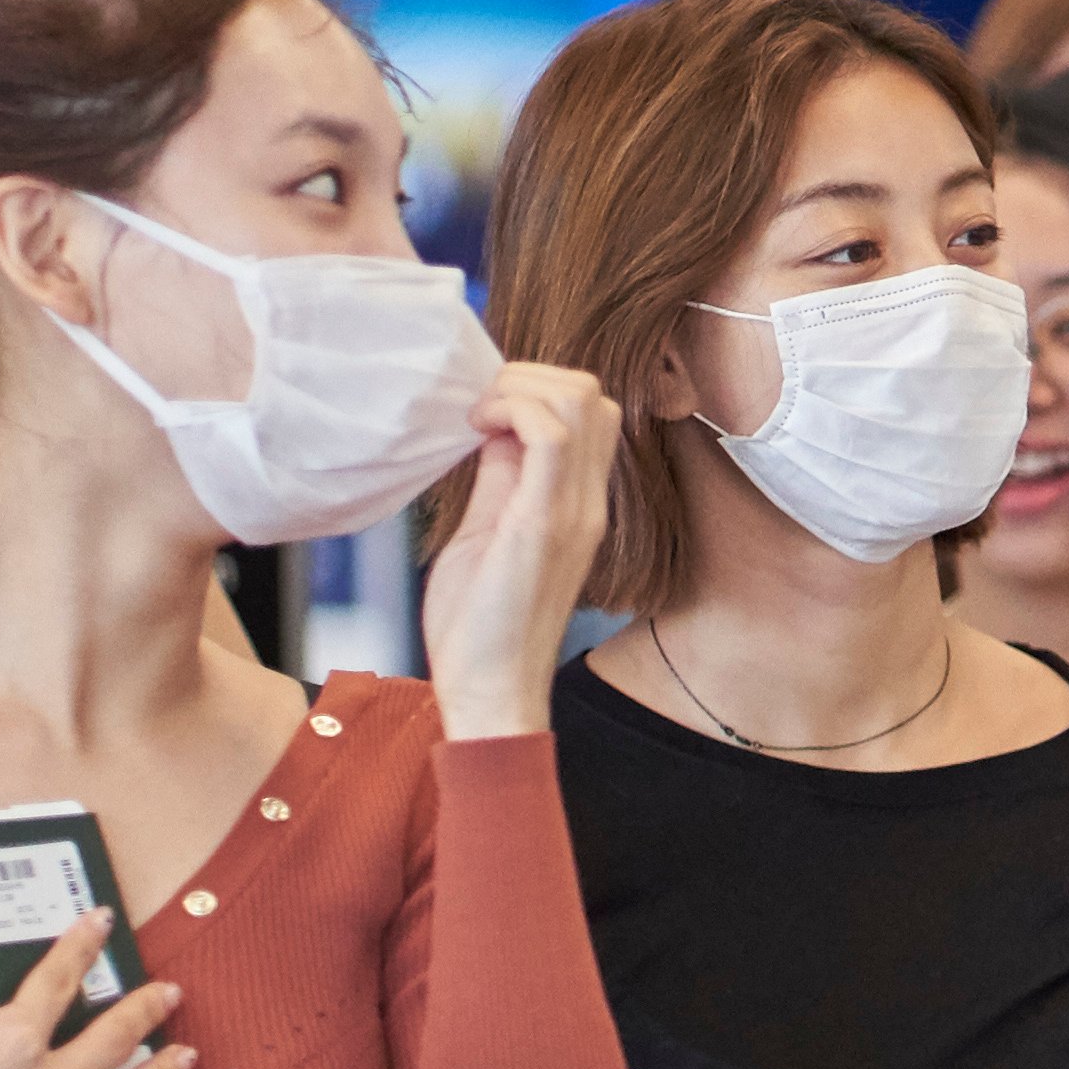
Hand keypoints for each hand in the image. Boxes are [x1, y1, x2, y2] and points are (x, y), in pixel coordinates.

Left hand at [421, 360, 619, 740]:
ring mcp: (575, 512)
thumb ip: (499, 480)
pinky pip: (550, 435)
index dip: (532, 389)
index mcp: (578, 505)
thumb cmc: (478, 628)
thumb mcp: (485, 533)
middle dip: (528, 376)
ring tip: (477, 418)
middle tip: (477, 409)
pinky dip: (511, 410)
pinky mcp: (546, 523)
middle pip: (593, 394)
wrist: (490, 692)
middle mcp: (588, 503)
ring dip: (519, 387)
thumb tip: (493, 430)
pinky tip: (475, 430)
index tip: (481, 414)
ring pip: (580, 400)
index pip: (587, 412)